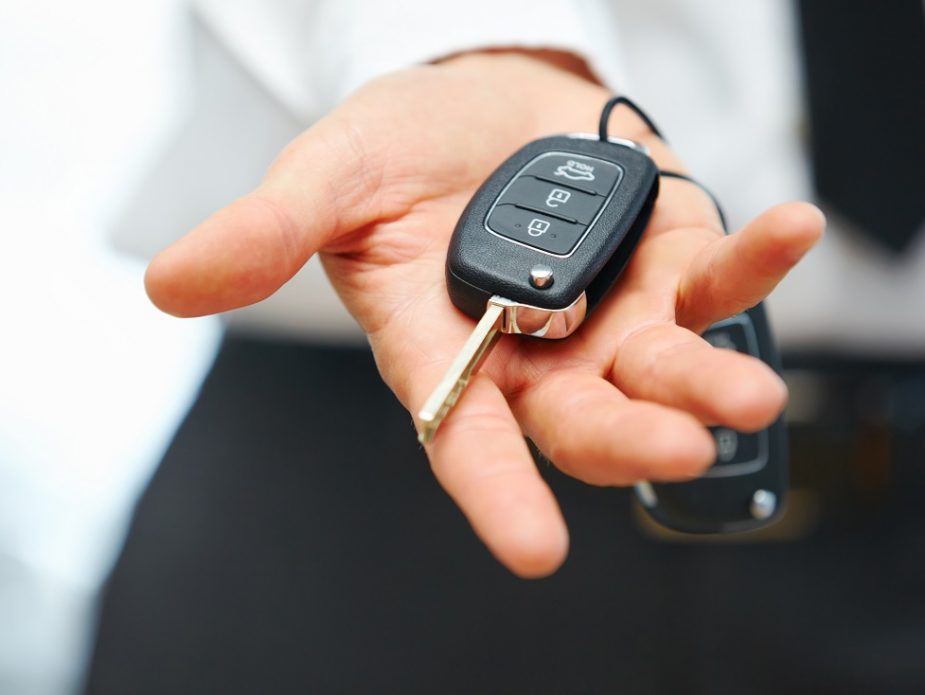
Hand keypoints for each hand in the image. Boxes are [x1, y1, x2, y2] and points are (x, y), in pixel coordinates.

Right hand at [145, 52, 823, 576]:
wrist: (475, 104)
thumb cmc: (397, 153)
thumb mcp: (328, 181)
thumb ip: (267, 234)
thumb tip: (169, 283)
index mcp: (447, 351)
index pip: (467, 437)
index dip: (495, 493)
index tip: (532, 549)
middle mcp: (533, 353)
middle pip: (579, 418)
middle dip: (623, 439)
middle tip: (668, 449)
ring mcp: (609, 312)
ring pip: (659, 368)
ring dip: (704, 380)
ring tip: (745, 393)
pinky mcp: (666, 258)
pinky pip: (718, 273)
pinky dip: (756, 261)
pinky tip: (789, 228)